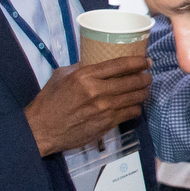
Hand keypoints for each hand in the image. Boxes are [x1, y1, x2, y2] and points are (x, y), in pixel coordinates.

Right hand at [24, 57, 151, 156]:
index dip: (139, 62)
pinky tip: (134, 105)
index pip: (121, 65)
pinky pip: (131, 113)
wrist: (41, 130)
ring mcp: (104, 109)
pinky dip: (136, 108)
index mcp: (85, 77)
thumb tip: (99, 60)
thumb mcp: (61, 77)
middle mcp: (97, 92)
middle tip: (148, 76)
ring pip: (136, 98)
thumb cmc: (49, 102)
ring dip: (144, 92)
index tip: (146, 61)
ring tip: (144, 89)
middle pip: (134, 81)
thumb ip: (81, 67)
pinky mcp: (107, 124)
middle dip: (146, 77)